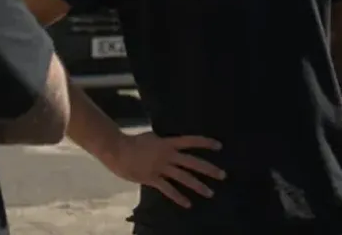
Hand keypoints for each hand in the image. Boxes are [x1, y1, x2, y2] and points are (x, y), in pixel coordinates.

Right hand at [106, 131, 224, 207]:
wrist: (118, 150)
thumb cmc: (134, 142)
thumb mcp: (153, 137)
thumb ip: (164, 142)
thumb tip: (173, 143)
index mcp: (168, 143)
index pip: (190, 141)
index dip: (205, 143)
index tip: (219, 146)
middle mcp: (168, 155)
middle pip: (192, 162)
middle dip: (208, 169)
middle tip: (223, 175)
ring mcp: (161, 168)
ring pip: (183, 177)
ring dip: (198, 185)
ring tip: (210, 193)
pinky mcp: (153, 179)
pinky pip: (168, 190)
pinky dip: (179, 197)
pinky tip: (188, 204)